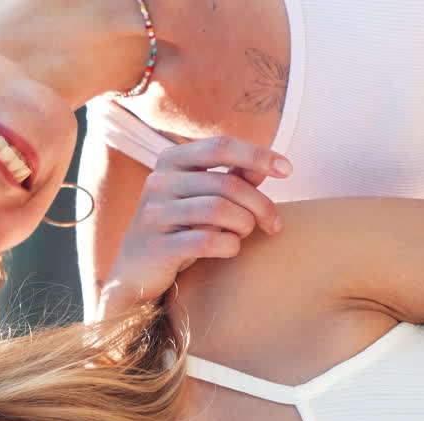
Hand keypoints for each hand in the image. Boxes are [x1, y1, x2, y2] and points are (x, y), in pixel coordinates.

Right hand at [96, 136, 290, 319]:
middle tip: (273, 224)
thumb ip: (232, 177)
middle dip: (260, 205)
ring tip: (245, 234)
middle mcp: (158, 181)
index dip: (258, 154)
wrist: (136, 270)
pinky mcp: (156, 246)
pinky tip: (230, 248)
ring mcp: (154, 214)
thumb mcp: (201, 197)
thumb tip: (266, 163)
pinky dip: (229, 245)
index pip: (220, 146)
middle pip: (227, 183)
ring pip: (219, 210)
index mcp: (171, 160)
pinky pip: (206, 241)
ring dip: (245, 225)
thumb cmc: (178, 227)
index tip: (288, 170)